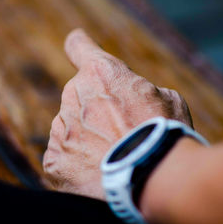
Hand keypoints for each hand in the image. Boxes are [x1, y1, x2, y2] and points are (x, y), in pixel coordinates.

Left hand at [43, 28, 191, 198]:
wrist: (152, 179)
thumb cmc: (164, 134)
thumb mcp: (168, 100)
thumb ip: (142, 91)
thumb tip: (136, 100)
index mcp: (101, 73)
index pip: (79, 47)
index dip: (79, 46)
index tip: (76, 44)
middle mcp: (73, 94)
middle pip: (81, 97)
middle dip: (96, 110)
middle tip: (122, 133)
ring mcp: (60, 128)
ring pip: (71, 128)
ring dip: (88, 138)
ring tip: (115, 157)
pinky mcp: (54, 160)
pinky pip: (65, 156)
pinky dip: (79, 163)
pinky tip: (100, 172)